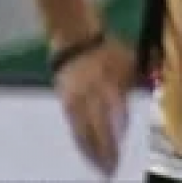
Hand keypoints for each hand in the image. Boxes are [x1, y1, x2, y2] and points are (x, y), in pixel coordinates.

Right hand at [54, 38, 136, 177]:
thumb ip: (135, 85)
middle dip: (105, 149)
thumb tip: (144, 102)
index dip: (119, 128)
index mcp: (106, 83)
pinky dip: (79, 141)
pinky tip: (86, 152)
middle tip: (111, 168)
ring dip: (90, 151)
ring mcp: (75, 99)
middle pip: (97, 126)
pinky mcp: (65, 102)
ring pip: (81, 129)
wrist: (74, 40)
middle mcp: (89, 94)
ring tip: (99, 167)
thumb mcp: (129, 63)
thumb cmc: (108, 51)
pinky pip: (72, 126)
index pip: (114, 111)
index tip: (125, 144)